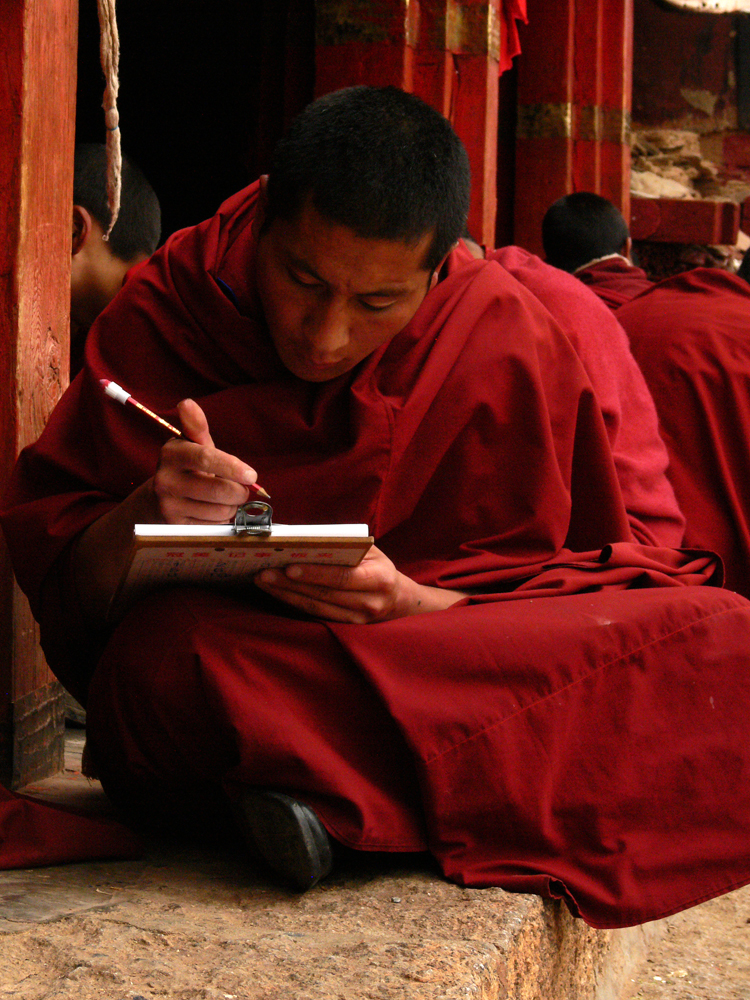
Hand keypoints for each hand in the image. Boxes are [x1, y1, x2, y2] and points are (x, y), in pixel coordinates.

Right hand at [153, 399, 259, 523]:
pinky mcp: (175, 527)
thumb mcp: (192, 446)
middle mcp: (166, 480)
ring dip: (231, 506)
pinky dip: (221, 519)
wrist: (156, 500)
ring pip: (220, 510)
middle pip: (220, 490)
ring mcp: (169, 506)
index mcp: (171, 453)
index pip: (206, 458)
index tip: (252, 475)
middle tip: (241, 487)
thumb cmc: (185, 468)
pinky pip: (213, 526)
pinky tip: (212, 511)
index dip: (233, 467)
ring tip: (224, 498)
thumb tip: (187, 403)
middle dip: (239, 491)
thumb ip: (196, 426)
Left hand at [254, 546, 467, 622]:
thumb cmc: (379, 568)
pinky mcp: (345, 628)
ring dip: (286, 595)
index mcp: (378, 579)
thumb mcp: (371, 551)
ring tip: (264, 581)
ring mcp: (356, 619)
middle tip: (264, 572)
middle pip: (323, 595)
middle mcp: (368, 603)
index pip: (343, 578)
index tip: (290, 567)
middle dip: (290, 584)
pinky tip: (277, 592)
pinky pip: (315, 615)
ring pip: (315, 608)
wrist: (398, 600)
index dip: (315, 574)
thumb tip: (306, 539)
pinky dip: (293, 603)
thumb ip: (345, 546)